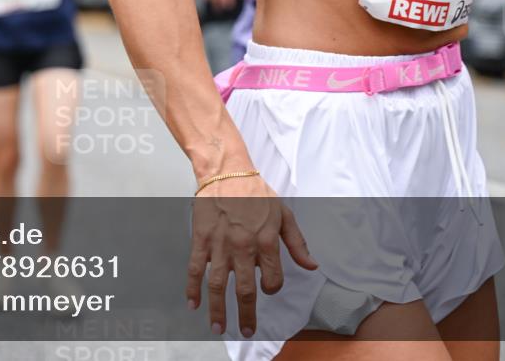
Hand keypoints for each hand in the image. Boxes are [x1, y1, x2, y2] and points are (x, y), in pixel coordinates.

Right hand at [188, 176, 316, 338]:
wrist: (226, 172)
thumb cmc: (256, 192)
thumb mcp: (284, 214)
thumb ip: (297, 243)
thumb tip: (311, 266)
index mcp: (266, 241)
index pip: (272, 279)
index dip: (271, 288)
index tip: (266, 288)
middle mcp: (244, 247)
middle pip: (244, 290)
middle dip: (246, 315)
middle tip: (246, 331)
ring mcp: (220, 245)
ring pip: (217, 285)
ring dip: (217, 310)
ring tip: (218, 328)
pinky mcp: (201, 240)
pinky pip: (196, 269)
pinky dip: (192, 288)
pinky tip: (193, 304)